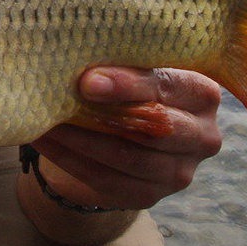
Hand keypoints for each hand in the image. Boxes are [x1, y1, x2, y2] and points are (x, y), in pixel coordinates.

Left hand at [31, 67, 222, 211]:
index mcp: (202, 93)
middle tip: (66, 99)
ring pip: (128, 157)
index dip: (130, 84)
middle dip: (107, 113)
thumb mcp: (135, 67)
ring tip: (47, 119)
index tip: (89, 79)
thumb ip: (122, 60)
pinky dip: (70, 158)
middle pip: (157, 126)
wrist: (124, 134)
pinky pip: (107, 179)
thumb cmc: (130, 86)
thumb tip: (80, 51)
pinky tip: (44, 138)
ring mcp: (179, 171)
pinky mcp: (151, 194)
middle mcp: (202, 135)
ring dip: (81, 138)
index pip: (170, 87)